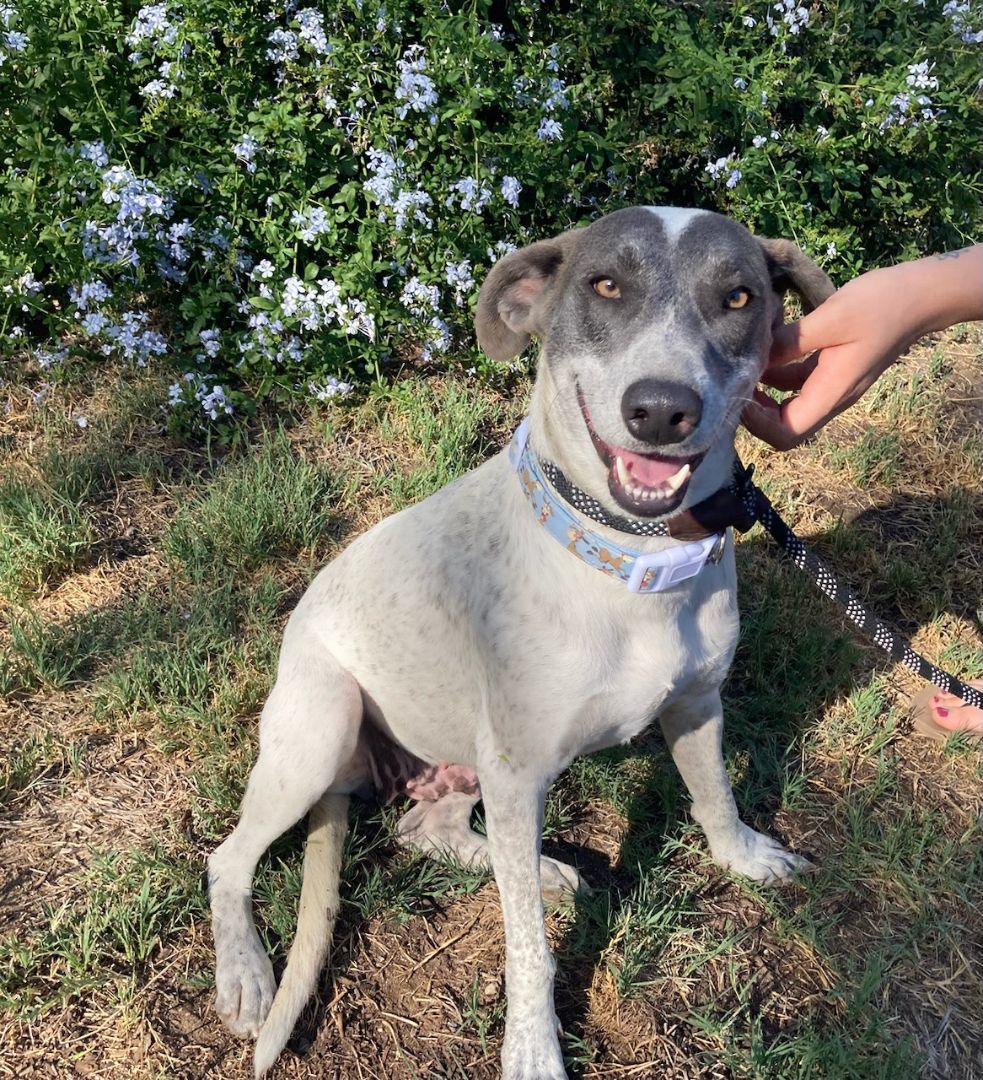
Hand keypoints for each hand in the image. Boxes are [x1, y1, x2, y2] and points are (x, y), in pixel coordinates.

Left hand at [743, 246, 982, 449]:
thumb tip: (752, 357)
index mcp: (832, 393)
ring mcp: (832, 384)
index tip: (740, 394)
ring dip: (763, 391)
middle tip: (734, 381)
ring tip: (743, 363)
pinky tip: (765, 348)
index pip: (788, 433)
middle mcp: (831, 396)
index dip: (758, 424)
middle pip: (785, 426)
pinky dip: (777, 373)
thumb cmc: (881, 305)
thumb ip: (790, 341)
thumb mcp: (832, 319)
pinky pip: (797, 383)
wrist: (921, 295)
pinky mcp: (832, 369)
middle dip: (755, 412)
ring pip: (788, 405)